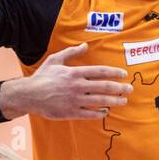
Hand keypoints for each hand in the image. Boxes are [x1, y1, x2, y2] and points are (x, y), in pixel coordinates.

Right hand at [0, 43, 131, 119]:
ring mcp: (75, 100)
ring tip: (124, 101)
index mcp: (74, 73)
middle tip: (130, 89)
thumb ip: (71, 53)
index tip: (124, 74)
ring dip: (114, 101)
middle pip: (104, 87)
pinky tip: (106, 111)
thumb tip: (85, 46)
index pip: (100, 72)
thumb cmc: (42, 77)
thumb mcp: (55, 60)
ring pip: (100, 101)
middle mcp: (77, 86)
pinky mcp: (71, 112)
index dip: (114, 73)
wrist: (28, 95)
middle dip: (120, 88)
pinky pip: (90, 113)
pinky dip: (100, 113)